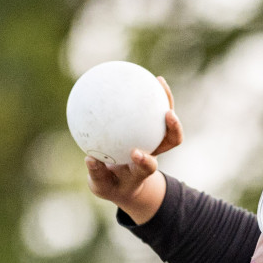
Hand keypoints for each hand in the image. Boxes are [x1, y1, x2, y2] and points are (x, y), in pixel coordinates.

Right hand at [85, 76, 183, 224]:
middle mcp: (153, 154)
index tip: (135, 153)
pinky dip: (147, 95)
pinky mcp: (149, 130)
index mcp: (141, 171)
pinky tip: (136, 77)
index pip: (147, 166)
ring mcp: (153, 141)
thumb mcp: (101, 186)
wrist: (124, 184)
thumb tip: (89, 159)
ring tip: (159, 81)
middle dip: (173, 129)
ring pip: (166, 122)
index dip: (145, 160)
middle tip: (168, 114)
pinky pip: (150, 110)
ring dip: (166, 102)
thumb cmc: (111, 185)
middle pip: (170, 140)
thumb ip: (96, 174)